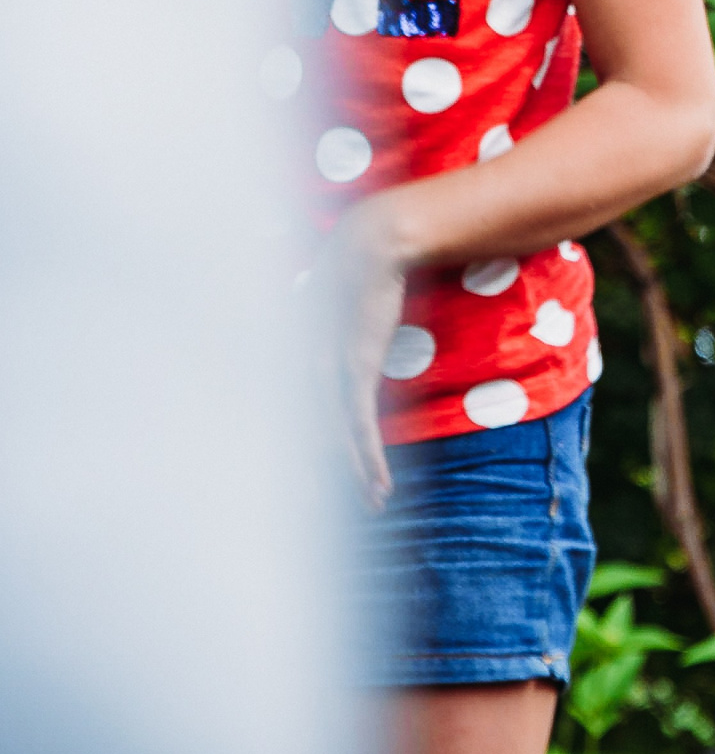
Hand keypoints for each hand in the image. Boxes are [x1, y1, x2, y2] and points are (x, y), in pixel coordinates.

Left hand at [325, 194, 413, 510]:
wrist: (371, 245)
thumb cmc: (358, 269)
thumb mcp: (337, 310)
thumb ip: (333, 331)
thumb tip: (344, 335)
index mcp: (298, 361)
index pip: (299, 421)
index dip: (314, 454)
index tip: (324, 480)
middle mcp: (303, 371)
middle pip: (313, 439)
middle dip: (330, 478)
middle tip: (346, 508)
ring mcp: (326, 372)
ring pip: (337, 442)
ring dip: (356, 476)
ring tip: (376, 504)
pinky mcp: (353, 370)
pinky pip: (359, 427)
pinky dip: (368, 459)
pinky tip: (378, 483)